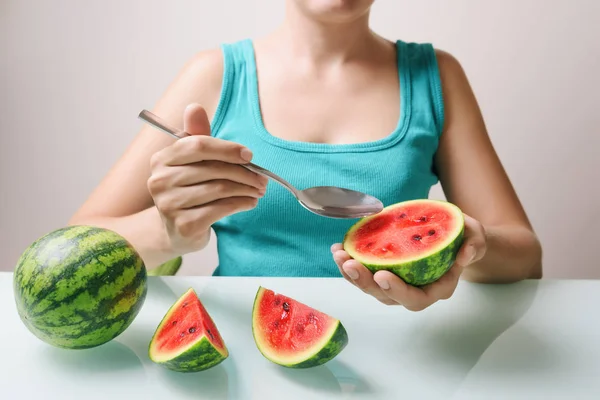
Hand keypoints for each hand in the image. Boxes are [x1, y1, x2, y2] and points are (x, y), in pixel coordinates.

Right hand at [147, 103, 267, 253]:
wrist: (175, 231)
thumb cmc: (188, 190)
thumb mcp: (191, 163)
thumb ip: (196, 137)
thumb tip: (194, 107)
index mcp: (161, 159)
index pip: (197, 146)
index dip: (227, 148)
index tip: (249, 155)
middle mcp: (160, 181)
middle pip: (213, 169)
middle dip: (244, 172)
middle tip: (262, 178)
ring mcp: (169, 205)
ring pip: (219, 189)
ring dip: (246, 189)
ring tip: (259, 190)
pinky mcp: (184, 225)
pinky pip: (221, 209)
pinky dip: (241, 204)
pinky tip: (250, 202)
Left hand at [331, 214, 486, 310]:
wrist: (456, 238)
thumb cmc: (465, 239)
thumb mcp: (476, 235)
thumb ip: (475, 243)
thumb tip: (465, 253)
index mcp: (436, 288)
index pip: (416, 298)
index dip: (398, 291)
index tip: (382, 275)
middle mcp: (413, 291)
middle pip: (385, 296)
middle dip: (364, 282)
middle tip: (349, 263)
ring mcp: (397, 284)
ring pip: (370, 287)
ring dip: (351, 274)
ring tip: (338, 254)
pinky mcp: (384, 273)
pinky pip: (364, 273)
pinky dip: (349, 263)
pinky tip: (339, 249)